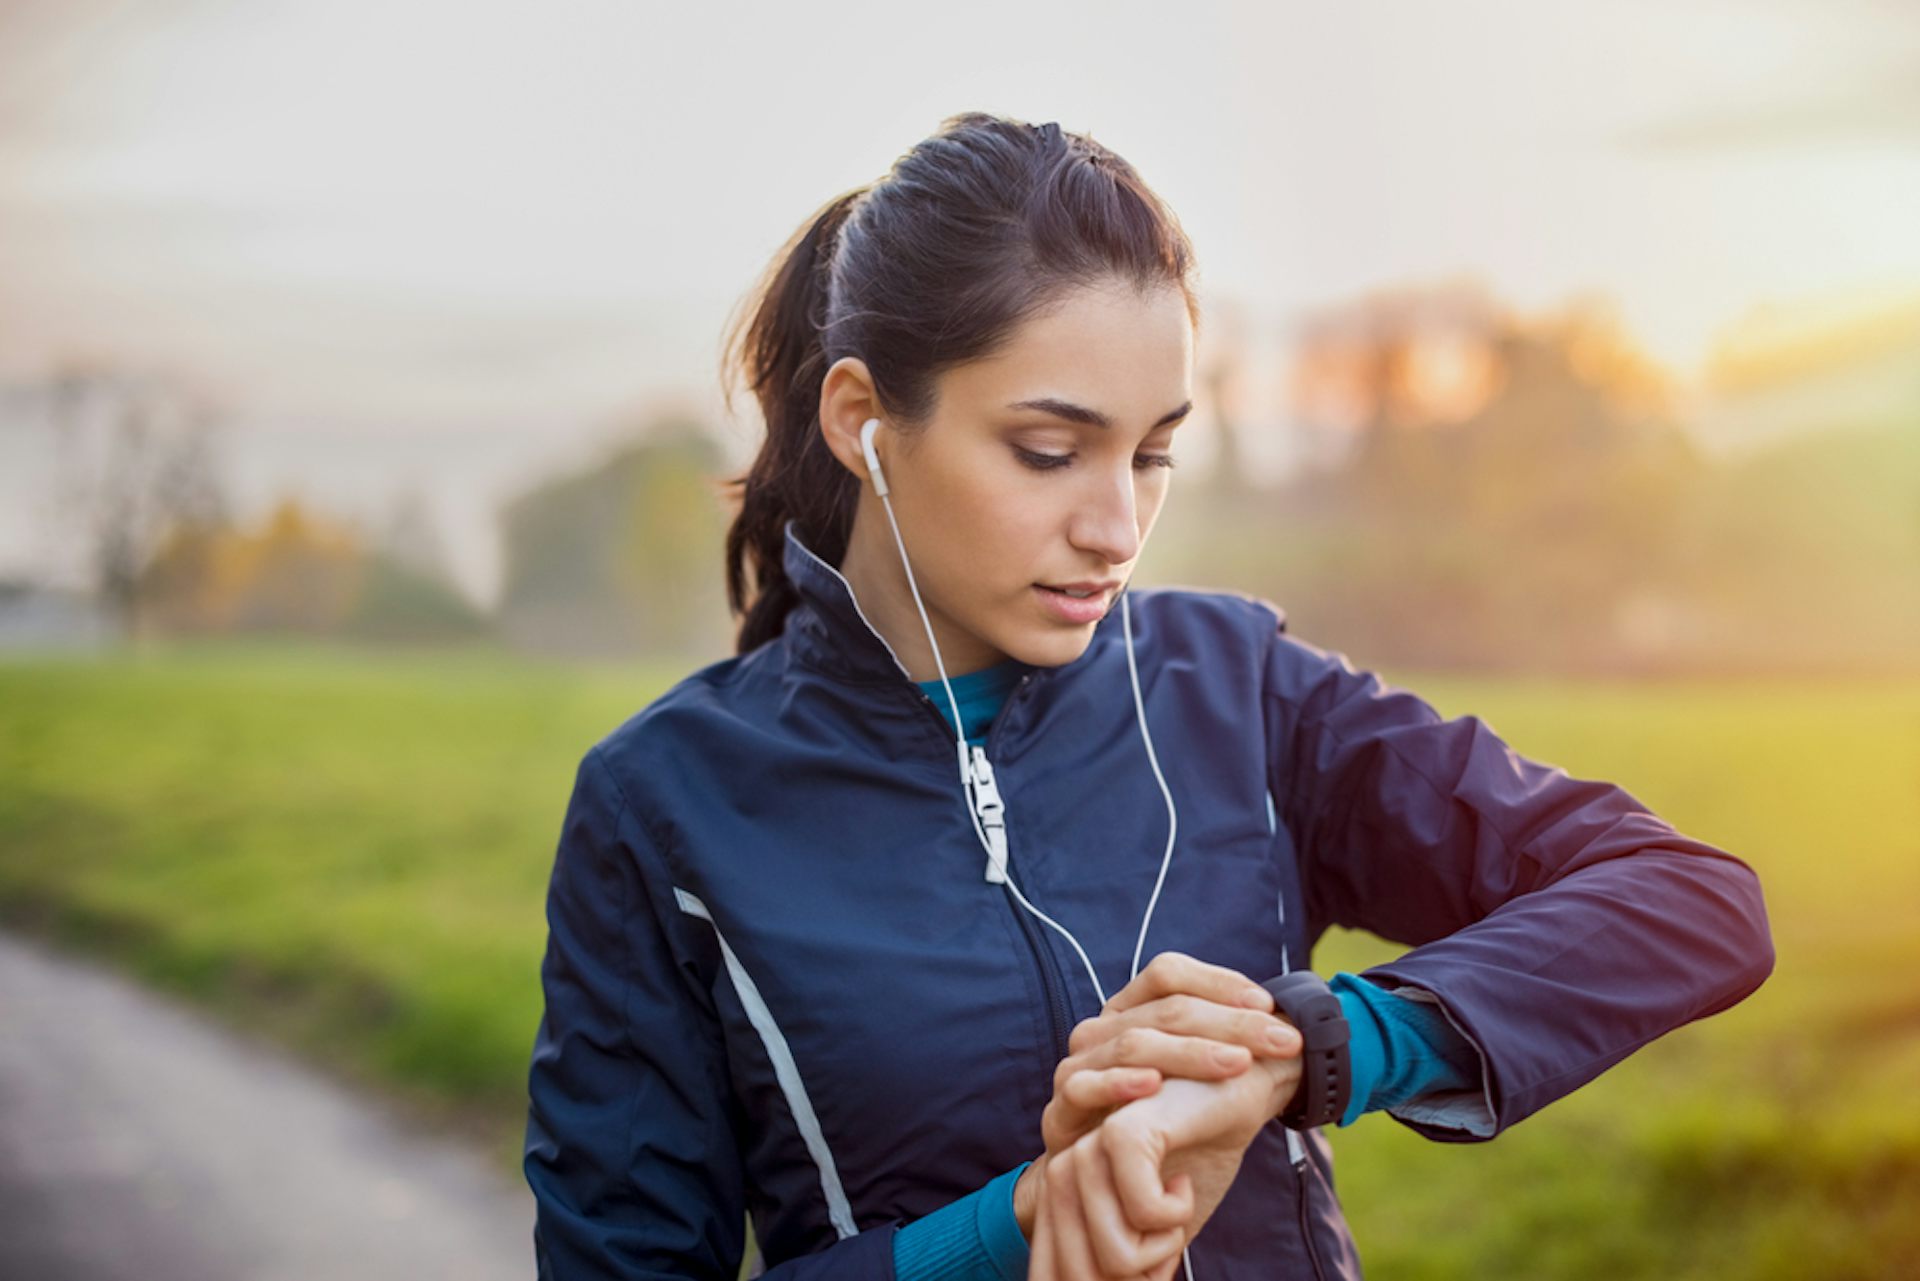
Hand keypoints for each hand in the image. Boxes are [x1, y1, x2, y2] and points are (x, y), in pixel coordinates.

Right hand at [1016, 953, 1301, 1236]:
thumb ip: (1234, 1054)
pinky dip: (1118, 1083)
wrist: (1117, 1202)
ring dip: (1190, 1051)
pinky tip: (1154, 1085)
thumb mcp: (1206, 1091)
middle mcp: (1100, 1032)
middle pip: (1164, 1009)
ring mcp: (1077, 1070)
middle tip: (1282, 1041)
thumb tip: (1296, 1028)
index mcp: (1130, 1013)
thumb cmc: (1168, 1137)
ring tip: (1237, 1063)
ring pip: (1132, 1042)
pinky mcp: (1059, 1114)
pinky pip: (1083, 1087)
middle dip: (1231, 1022)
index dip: (1219, 982)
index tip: (1268, 1006)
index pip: (1168, 974)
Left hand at [1026, 1144, 1187, 1280]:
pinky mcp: (1119, 1131)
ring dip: (1163, 1245)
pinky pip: (1141, 1215)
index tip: (1154, 1267)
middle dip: (1140, 1276)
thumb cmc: (1194, 1157)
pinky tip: (1184, 1180)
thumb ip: (1122, 1256)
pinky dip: (1175, 1214)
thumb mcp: (1152, 1225)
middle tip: (1171, 1233)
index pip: (1050, 1277)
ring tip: (1177, 1196)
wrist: (1234, 1091)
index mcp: (1058, 1191)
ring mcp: (1083, 1148)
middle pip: (1079, 1278)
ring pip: (1113, 1257)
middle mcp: (1058, 1168)